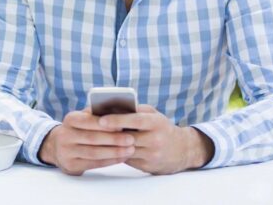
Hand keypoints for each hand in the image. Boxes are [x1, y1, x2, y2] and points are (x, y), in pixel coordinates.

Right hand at [39, 108, 135, 175]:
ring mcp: (66, 152)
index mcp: (70, 119)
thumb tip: (118, 111)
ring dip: (114, 152)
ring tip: (130, 149)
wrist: (57, 146)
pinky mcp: (72, 165)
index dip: (105, 124)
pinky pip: (94, 164)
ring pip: (94, 153)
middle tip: (131, 139)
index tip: (122, 125)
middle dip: (114, 139)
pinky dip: (110, 161)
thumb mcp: (82, 118)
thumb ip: (96, 114)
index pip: (88, 121)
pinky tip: (121, 158)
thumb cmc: (78, 129)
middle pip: (92, 138)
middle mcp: (65, 135)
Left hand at [98, 105, 213, 174]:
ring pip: (125, 150)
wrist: (182, 150)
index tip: (101, 119)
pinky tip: (105, 148)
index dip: (117, 120)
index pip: (135, 120)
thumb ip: (134, 110)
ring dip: (109, 144)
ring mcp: (152, 155)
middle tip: (90, 130)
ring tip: (93, 138)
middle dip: (108, 134)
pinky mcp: (147, 166)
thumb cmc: (161, 127)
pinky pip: (127, 159)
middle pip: (127, 138)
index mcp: (156, 123)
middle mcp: (156, 139)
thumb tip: (109, 106)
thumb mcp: (152, 114)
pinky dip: (115, 153)